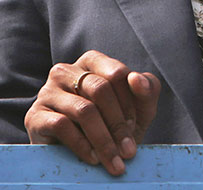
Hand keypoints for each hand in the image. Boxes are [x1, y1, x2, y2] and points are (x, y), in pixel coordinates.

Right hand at [24, 50, 160, 175]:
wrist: (83, 153)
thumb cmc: (115, 123)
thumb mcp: (139, 106)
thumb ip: (147, 88)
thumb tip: (137, 79)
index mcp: (92, 61)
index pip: (116, 73)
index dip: (129, 101)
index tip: (135, 125)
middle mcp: (67, 70)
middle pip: (100, 90)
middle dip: (118, 123)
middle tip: (128, 150)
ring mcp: (48, 91)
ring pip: (83, 110)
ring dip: (104, 139)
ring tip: (115, 161)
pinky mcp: (35, 115)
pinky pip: (61, 126)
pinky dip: (82, 145)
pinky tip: (93, 158)